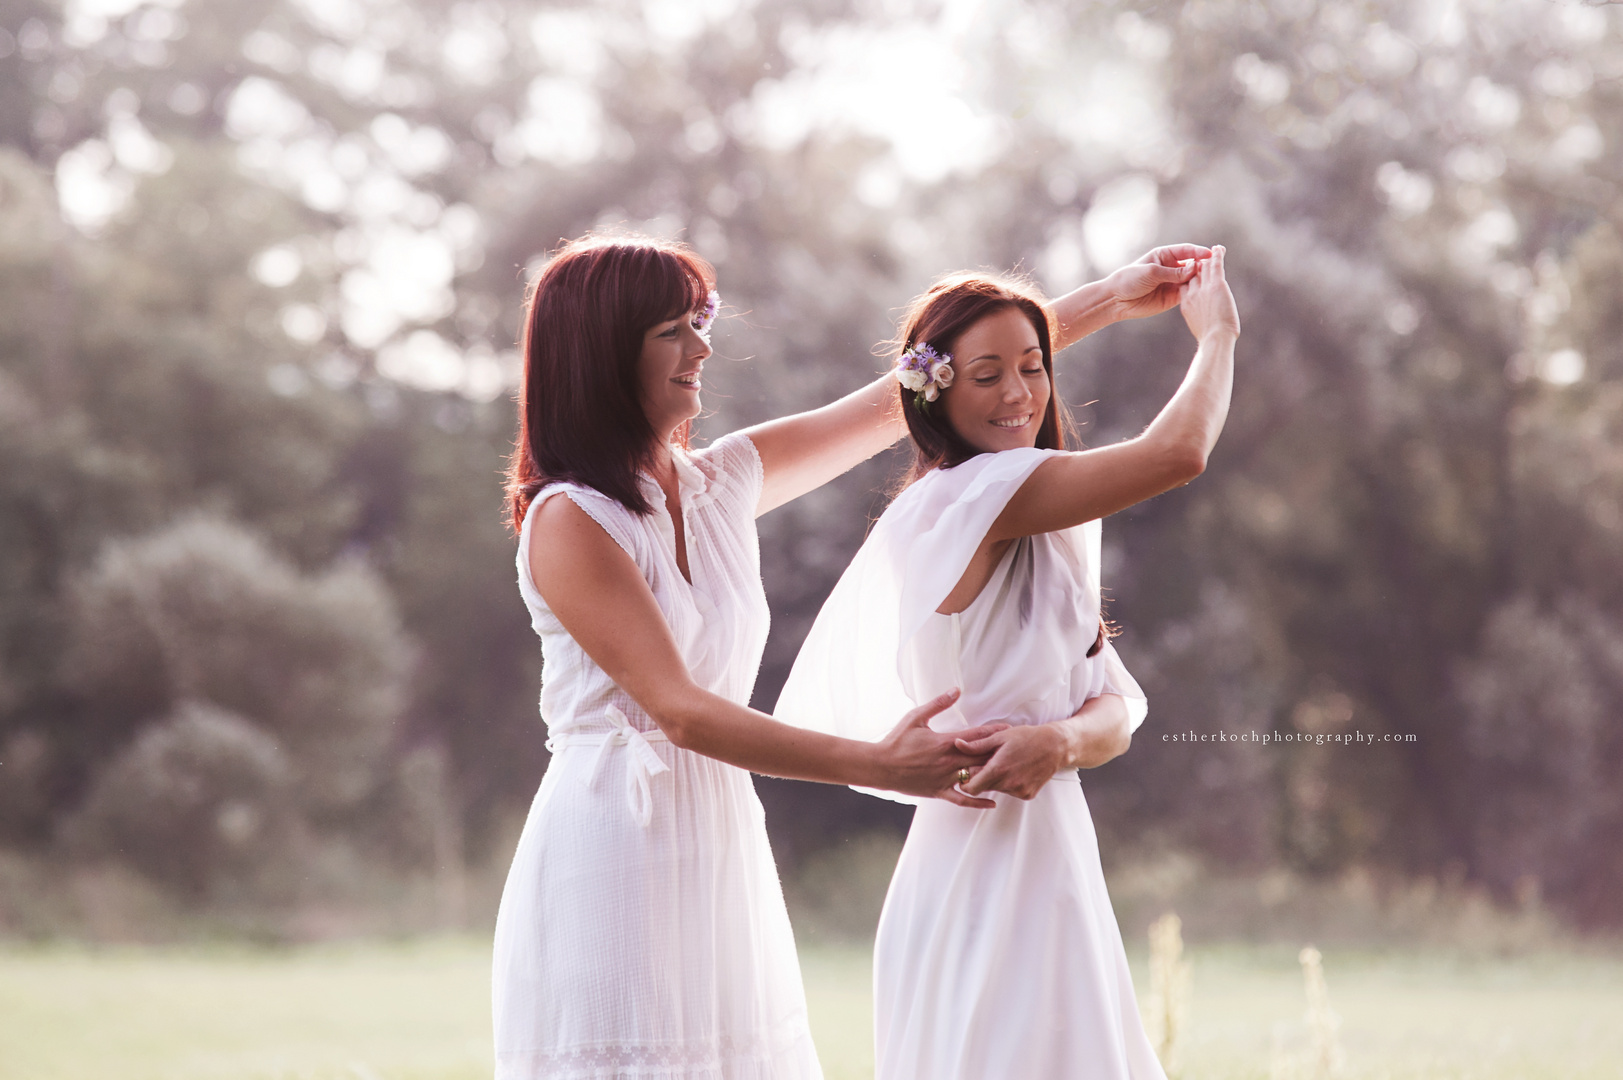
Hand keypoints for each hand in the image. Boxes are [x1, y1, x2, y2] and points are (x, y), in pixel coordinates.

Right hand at [877, 689, 1006, 808]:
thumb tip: (956, 689)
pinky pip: (961, 800)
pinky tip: (992, 802)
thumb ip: (938, 704)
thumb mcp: (916, 717)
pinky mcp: (939, 792)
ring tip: (1009, 773)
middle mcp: (948, 762)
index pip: (976, 736)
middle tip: (1017, 751)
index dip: (994, 732)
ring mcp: (945, 779)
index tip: (1010, 730)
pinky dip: (977, 801)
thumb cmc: (897, 740)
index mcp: (945, 742)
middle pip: (980, 757)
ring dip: (992, 775)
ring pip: (974, 778)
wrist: (880, 766)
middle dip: (999, 753)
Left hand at [952, 724, 1067, 800]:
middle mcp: (1008, 784)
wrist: (1056, 746)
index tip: (968, 772)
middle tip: (989, 763)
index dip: (966, 782)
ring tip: (1007, 763)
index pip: (971, 788)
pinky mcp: (1028, 795)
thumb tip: (957, 744)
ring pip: (998, 790)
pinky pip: (1011, 792)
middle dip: (982, 778)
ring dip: (997, 780)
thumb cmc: (1027, 738)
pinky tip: (1017, 769)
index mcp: (998, 769)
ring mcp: (1019, 791)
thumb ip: (977, 745)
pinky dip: (1010, 783)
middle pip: (984, 789)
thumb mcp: (1000, 736)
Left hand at [1105, 244, 1213, 321]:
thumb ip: (1173, 272)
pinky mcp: (1172, 297)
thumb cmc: (1130, 279)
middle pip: (1192, 264)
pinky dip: (1195, 292)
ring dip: (1200, 280)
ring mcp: (1172, 283)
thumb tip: (1194, 268)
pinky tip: (1201, 293)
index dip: (1199, 252)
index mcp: (1165, 255)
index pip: (1186, 251)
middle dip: (1203, 266)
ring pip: (1192, 280)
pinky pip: (1187, 293)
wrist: (1116, 300)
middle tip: (1215, 268)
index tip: (1210, 254)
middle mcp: (1171, 268)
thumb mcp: (1152, 272)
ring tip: (1211, 281)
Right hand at [1178, 244, 1240, 342]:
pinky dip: (1216, 255)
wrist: (1214, 338)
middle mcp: (1192, 293)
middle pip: (1192, 274)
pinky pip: (1215, 265)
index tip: (1193, 275)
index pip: (1185, 285)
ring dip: (1208, 258)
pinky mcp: (1215, 285)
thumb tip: (1207, 325)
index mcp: (1186, 304)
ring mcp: (1203, 288)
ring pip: (1203, 267)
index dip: (1189, 278)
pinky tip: (1218, 248)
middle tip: (1202, 259)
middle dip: (1197, 266)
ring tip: (1212, 250)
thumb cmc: (1210, 339)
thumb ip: (1200, 320)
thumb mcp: (1199, 328)